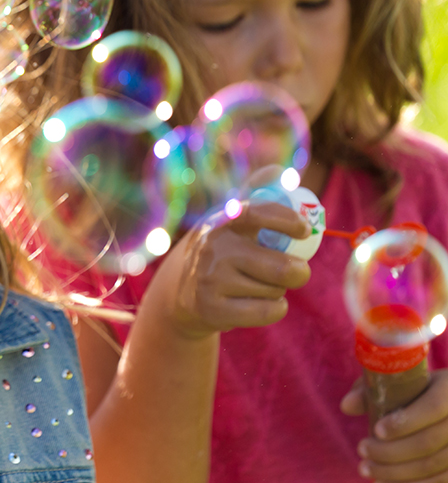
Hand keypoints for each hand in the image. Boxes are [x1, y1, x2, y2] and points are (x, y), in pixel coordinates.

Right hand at [163, 200, 312, 339]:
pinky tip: (262, 303)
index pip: (255, 214)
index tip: (303, 230)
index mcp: (221, 222)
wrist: (180, 293)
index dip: (285, 220)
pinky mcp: (212, 310)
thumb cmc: (220, 252)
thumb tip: (278, 170)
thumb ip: (255, 196)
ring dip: (277, 290)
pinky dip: (274, 309)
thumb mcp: (228, 223)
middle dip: (299, 272)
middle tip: (298, 272)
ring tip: (260, 285)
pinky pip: (266, 312)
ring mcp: (211, 280)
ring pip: (273, 290)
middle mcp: (213, 249)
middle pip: (279, 266)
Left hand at [343, 370, 447, 482]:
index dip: (405, 422)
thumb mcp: (395, 382)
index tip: (377, 430)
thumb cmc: (412, 389)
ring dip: (394, 473)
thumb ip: (370, 391)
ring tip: (365, 469)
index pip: (433, 407)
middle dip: (390, 451)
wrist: (443, 403)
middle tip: (362, 450)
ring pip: (432, 467)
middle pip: (428, 442)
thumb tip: (346, 406)